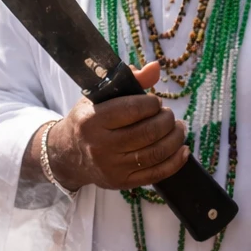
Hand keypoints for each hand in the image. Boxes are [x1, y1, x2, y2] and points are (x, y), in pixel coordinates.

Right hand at [46, 61, 189, 190]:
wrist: (68, 154)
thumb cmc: (88, 120)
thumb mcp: (100, 97)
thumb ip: (130, 81)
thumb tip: (155, 68)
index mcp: (92, 121)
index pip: (132, 109)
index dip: (151, 103)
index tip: (155, 101)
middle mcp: (100, 146)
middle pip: (148, 132)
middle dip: (166, 120)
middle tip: (168, 115)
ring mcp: (112, 167)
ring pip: (156, 153)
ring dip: (175, 138)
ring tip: (177, 128)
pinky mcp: (122, 182)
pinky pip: (156, 174)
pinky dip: (175, 162)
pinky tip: (182, 149)